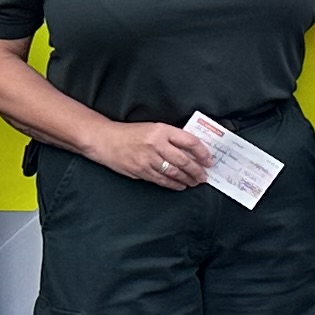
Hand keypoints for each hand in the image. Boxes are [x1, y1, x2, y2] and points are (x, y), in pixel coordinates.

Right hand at [96, 118, 214, 187]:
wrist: (106, 140)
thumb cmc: (130, 133)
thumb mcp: (153, 128)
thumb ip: (171, 138)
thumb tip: (191, 151)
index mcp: (162, 130)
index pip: (189, 141)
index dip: (202, 152)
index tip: (209, 160)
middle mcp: (156, 144)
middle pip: (184, 160)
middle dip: (197, 171)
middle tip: (204, 176)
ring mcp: (148, 159)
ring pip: (174, 173)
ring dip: (187, 179)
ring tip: (194, 182)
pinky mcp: (141, 171)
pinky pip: (162, 180)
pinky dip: (173, 184)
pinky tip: (180, 186)